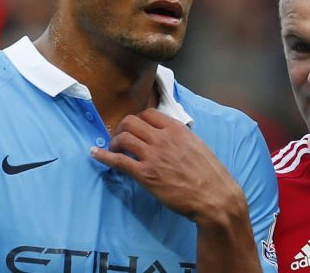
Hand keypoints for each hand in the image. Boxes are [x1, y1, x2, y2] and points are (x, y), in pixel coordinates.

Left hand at [90, 108, 245, 222]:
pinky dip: (103, 156)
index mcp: (177, 129)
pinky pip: (118, 161)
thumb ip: (180, 137)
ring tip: (115, 150)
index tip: (136, 128)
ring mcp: (152, 156)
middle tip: (121, 138)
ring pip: (123, 137)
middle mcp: (162, 138)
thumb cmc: (210, 174)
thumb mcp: (198, 145)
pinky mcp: (145, 174)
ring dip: (114, 142)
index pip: (149, 113)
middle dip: (122, 128)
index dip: (138, 119)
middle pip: (131, 122)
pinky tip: (95, 154)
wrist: (213, 197)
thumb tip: (168, 136)